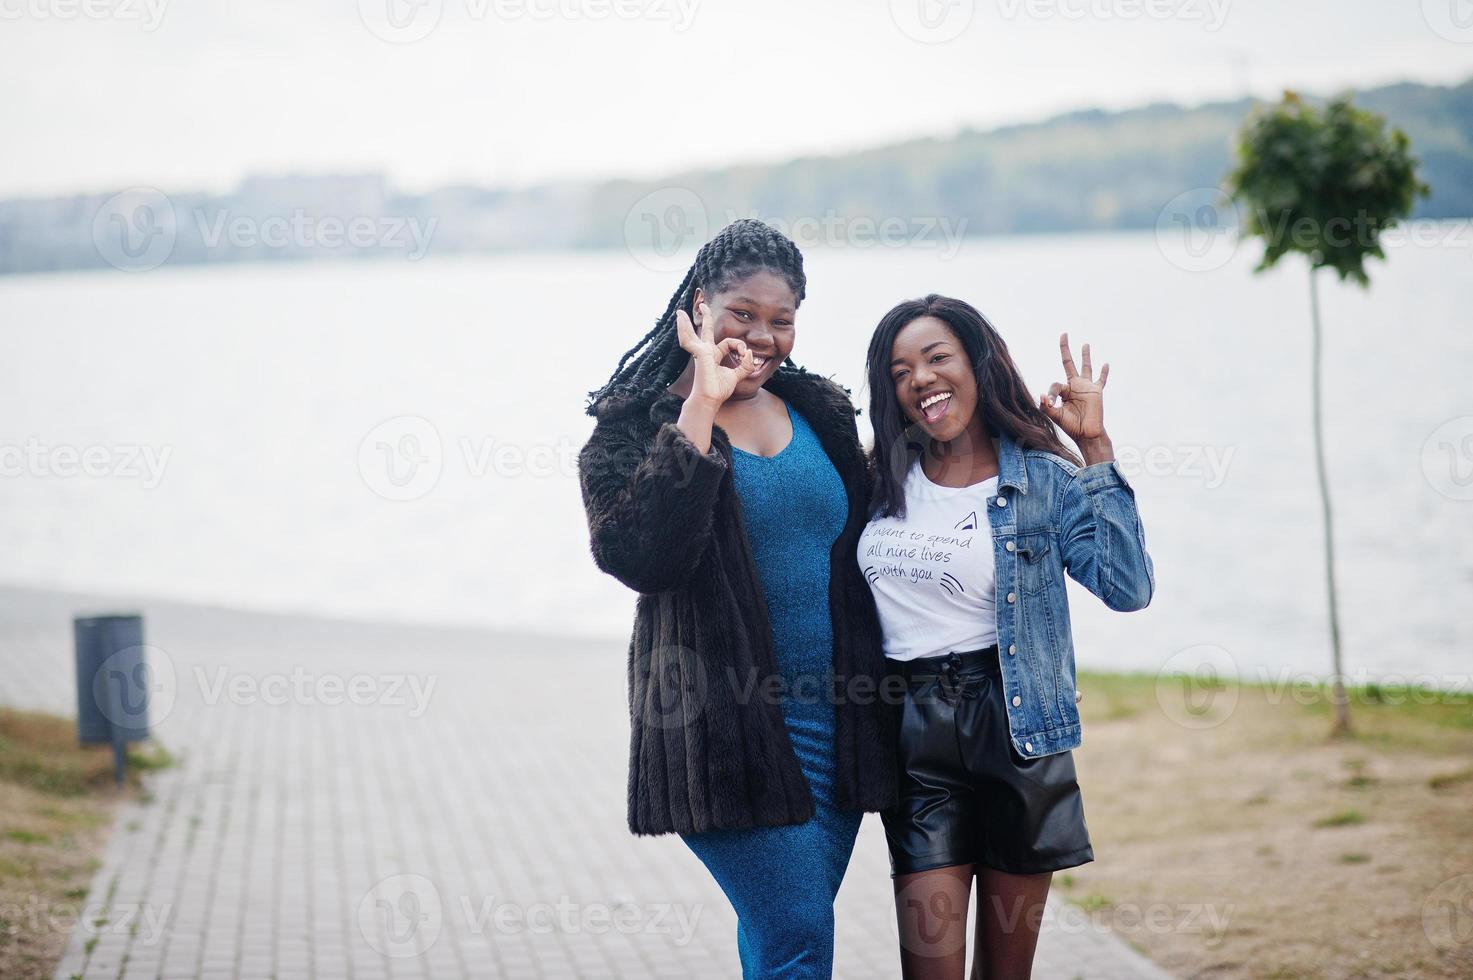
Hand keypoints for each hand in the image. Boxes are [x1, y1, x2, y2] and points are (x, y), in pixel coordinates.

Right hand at [676, 303, 755, 407]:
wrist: (711, 399)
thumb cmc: (719, 390)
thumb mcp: (737, 376)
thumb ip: (745, 365)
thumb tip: (749, 353)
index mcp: (714, 356)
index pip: (729, 342)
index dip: (740, 346)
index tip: (745, 354)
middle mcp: (706, 352)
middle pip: (705, 331)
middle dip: (706, 317)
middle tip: (702, 305)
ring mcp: (700, 352)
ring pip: (690, 334)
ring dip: (685, 323)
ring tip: (679, 313)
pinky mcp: (698, 353)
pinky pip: (689, 339)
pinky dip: (685, 329)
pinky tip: (679, 320)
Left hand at [1041, 333, 1112, 460]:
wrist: (1087, 434)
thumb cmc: (1071, 427)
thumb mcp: (1055, 417)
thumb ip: (1047, 407)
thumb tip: (1040, 395)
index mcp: (1063, 391)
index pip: (1055, 384)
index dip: (1051, 393)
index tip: (1051, 403)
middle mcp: (1074, 386)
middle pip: (1069, 363)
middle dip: (1065, 349)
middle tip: (1064, 334)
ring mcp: (1086, 387)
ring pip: (1086, 367)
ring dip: (1085, 355)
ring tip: (1085, 344)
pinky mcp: (1097, 391)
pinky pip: (1101, 380)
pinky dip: (1104, 372)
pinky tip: (1105, 364)